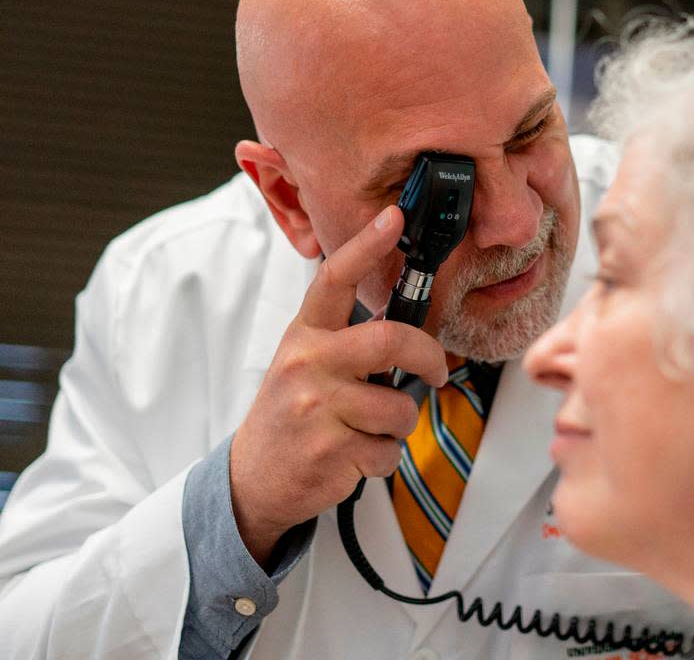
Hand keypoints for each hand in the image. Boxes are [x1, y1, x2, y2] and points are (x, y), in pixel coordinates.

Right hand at [229, 206, 447, 565]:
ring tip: (369, 427)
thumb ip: (348, 340)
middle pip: (389, 341)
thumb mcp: (306, 363)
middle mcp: (307, 364)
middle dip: (428, 355)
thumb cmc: (293, 413)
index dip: (366, 245)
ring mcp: (317, 409)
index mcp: (304, 335)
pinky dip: (383, 457)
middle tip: (438, 370)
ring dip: (399, 423)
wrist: (254, 477)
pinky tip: (355, 455)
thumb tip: (409, 328)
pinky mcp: (330, 451)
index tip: (394, 216)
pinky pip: (389, 450)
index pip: (334, 279)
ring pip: (399, 408)